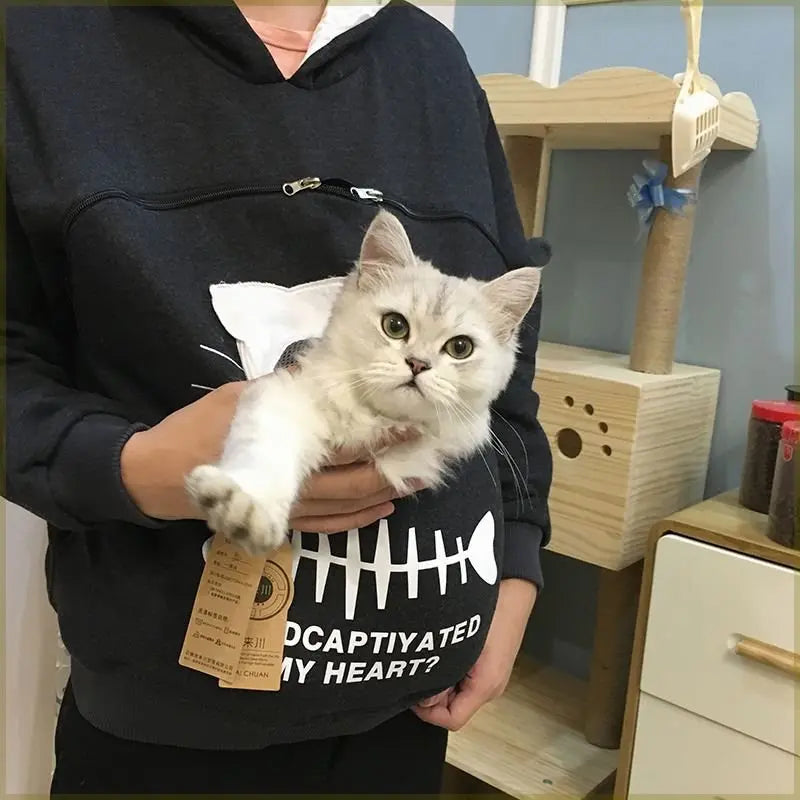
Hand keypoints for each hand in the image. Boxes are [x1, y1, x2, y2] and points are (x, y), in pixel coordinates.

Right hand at [121, 381, 419, 526]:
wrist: (157, 476)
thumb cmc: (195, 429)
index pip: (344, 451)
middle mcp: (292, 488)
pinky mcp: (281, 521)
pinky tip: (380, 508)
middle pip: (354, 485)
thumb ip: (280, 391)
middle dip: (393, 472)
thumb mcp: (237, 398)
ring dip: (384, 496)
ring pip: (347, 509)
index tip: (411, 429)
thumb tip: (320, 375)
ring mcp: (288, 511)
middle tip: (426, 457)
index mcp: (283, 451)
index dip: (381, 443)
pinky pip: (328, 526)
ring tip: (416, 480)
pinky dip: (358, 519)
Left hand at [413, 578, 536, 730]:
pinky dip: (449, 668)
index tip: (413, 692)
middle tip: (421, 668)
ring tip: (431, 656)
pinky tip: (441, 649)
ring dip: (440, 678)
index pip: (451, 720)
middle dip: (432, 692)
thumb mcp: (462, 644)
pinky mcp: (488, 664)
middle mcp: (491, 686)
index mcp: (486, 686)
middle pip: (453, 707)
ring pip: (456, 692)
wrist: (514, 589)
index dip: (427, 711)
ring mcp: (491, 675)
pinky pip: (463, 677)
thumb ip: (443, 674)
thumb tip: (424, 695)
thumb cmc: (494, 610)